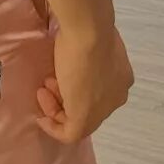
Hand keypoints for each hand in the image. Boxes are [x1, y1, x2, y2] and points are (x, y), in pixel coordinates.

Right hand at [37, 24, 133, 144]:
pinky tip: (42, 118)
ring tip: (43, 88)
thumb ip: (87, 52)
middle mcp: (117, 95)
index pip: (98, 90)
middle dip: (65, 95)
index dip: (75, 83)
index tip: (57, 73)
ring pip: (80, 117)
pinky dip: (54, 127)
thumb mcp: (88, 42)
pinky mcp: (85, 118)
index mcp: (121, 77)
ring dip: (57, 106)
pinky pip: (70, 133)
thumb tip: (76, 51)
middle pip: (89, 104)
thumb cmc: (87, 30)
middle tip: (48, 82)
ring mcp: (103, 108)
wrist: (89, 31)